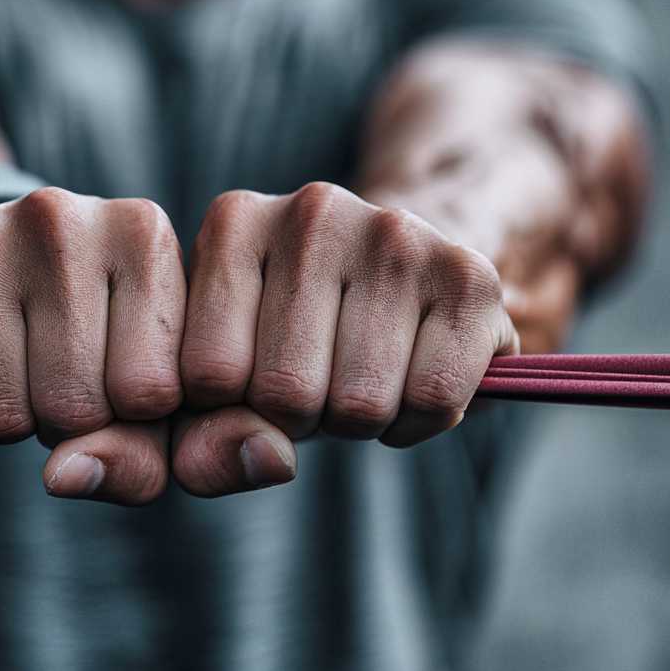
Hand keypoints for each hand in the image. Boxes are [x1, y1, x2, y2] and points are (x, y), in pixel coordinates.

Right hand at [0, 187, 186, 504]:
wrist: (1, 258)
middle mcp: (59, 218)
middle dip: (68, 421)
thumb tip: (64, 476)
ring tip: (16, 363)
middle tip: (61, 372)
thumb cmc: (97, 332)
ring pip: (0, 416)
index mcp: (141, 233)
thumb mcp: (149, 387)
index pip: (151, 392)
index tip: (123, 377)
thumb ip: (141, 455)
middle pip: (74, 405)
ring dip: (10, 421)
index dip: (133, 417)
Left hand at [172, 181, 518, 496]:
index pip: (208, 375)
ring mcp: (394, 233)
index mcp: (234, 224)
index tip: (247, 380)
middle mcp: (312, 211)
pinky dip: (417, 421)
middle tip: (312, 382)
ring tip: (357, 375)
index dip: (231, 410)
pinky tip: (406, 378)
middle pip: (286, 394)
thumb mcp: (217, 377)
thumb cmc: (286, 336)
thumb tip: (264, 459)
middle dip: (299, 419)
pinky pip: (433, 400)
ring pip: (360, 405)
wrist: (393, 276)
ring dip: (357, 422)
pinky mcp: (467, 272)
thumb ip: (202, 437)